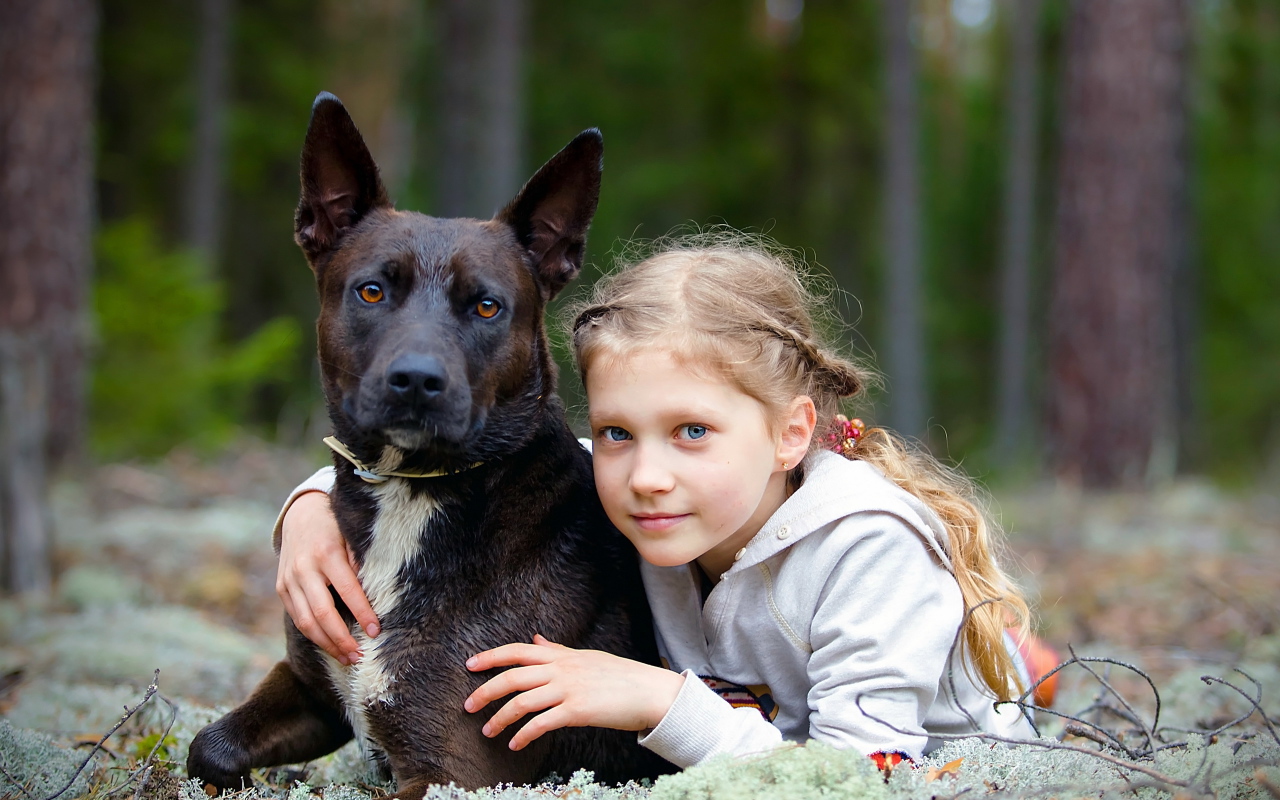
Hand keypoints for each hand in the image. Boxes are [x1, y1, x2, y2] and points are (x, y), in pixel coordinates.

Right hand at [275, 490, 379, 664]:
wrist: (301, 514)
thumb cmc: (335, 526)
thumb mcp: (351, 535)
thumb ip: (361, 561)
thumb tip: (375, 591)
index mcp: (326, 553)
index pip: (347, 590)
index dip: (362, 613)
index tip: (376, 631)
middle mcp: (304, 569)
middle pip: (321, 613)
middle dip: (341, 639)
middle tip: (359, 657)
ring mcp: (289, 580)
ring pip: (305, 621)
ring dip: (326, 644)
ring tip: (347, 658)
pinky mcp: (281, 588)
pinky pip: (296, 618)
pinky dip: (312, 634)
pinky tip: (329, 645)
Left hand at [463, 634, 683, 750]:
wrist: (649, 692)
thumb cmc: (619, 676)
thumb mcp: (585, 658)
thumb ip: (556, 651)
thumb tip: (535, 638)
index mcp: (561, 657)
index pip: (518, 651)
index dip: (491, 656)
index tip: (470, 665)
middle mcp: (561, 670)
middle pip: (512, 677)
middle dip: (485, 692)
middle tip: (467, 707)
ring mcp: (568, 690)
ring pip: (522, 702)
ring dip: (500, 719)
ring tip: (489, 732)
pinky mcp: (577, 711)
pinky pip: (541, 723)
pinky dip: (523, 735)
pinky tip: (515, 744)